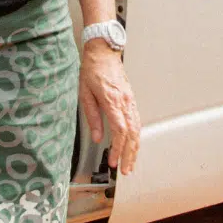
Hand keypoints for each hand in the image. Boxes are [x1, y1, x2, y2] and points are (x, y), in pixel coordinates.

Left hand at [79, 41, 140, 173]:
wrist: (103, 52)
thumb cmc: (92, 70)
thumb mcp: (85, 93)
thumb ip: (92, 117)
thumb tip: (97, 137)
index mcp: (112, 101)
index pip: (120, 131)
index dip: (118, 149)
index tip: (113, 161)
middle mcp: (125, 102)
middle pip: (132, 134)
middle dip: (130, 155)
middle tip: (126, 170)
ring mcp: (130, 101)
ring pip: (137, 129)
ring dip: (135, 148)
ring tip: (131, 163)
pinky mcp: (131, 99)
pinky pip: (137, 121)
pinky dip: (137, 136)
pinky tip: (134, 145)